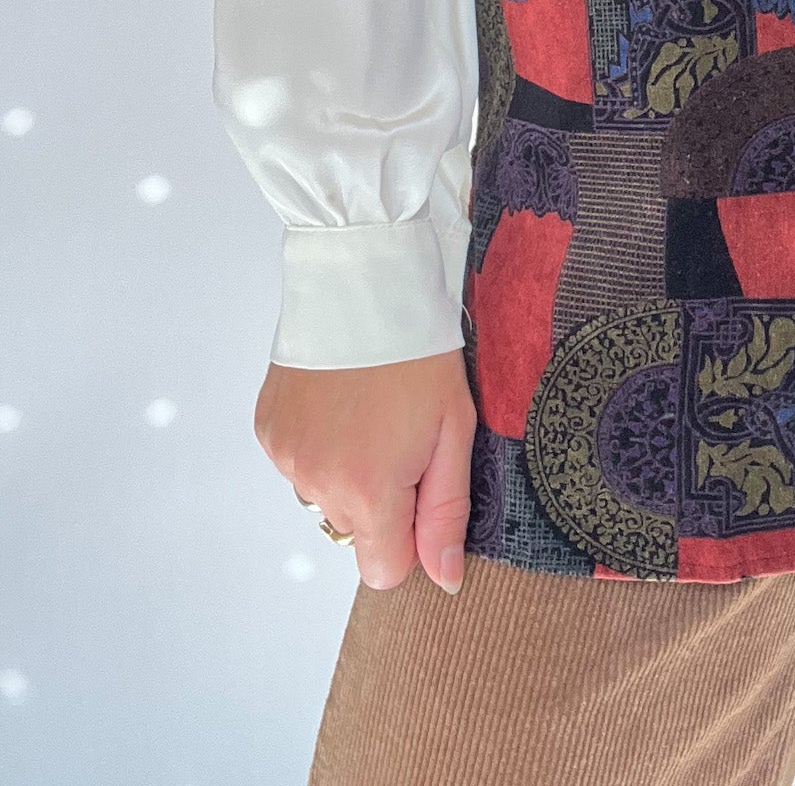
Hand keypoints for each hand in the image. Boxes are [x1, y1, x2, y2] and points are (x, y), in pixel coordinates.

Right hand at [254, 350, 477, 593]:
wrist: (364, 286)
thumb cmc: (420, 354)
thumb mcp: (454, 430)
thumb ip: (446, 513)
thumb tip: (445, 579)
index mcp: (369, 491)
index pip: (382, 571)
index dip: (408, 538)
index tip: (421, 490)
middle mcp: (318, 483)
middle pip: (354, 527)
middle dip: (380, 497)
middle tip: (400, 434)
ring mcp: (286, 456)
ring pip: (323, 494)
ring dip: (345, 470)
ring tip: (367, 412)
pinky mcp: (268, 430)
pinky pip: (297, 461)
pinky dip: (318, 444)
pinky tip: (339, 401)